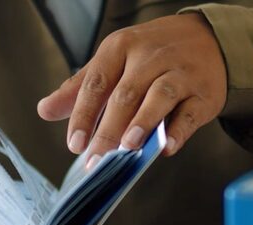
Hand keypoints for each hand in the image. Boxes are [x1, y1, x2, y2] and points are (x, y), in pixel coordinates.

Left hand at [37, 13, 226, 159]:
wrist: (207, 38)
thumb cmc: (151, 55)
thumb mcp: (112, 62)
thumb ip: (79, 88)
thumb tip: (45, 110)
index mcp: (120, 48)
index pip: (96, 83)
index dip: (83, 115)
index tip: (75, 144)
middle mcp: (150, 57)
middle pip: (125, 95)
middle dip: (108, 130)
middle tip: (96, 158)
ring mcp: (180, 73)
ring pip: (160, 97)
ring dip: (142, 122)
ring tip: (128, 146)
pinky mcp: (204, 93)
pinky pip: (190, 112)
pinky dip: (178, 131)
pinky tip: (166, 147)